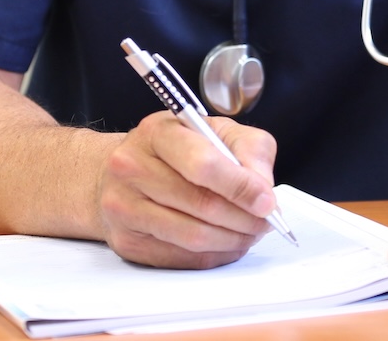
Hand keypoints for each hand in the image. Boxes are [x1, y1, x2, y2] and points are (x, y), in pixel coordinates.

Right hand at [95, 111, 279, 267]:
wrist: (119, 172)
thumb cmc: (177, 149)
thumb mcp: (217, 130)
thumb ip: (249, 150)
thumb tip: (264, 190)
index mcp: (158, 132)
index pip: (203, 164)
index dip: (240, 187)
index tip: (267, 202)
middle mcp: (132, 168)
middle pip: (200, 204)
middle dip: (244, 218)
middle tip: (266, 222)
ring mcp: (123, 207)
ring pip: (191, 236)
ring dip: (232, 240)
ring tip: (250, 233)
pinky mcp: (125, 242)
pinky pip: (179, 258)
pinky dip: (213, 256)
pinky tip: (227, 244)